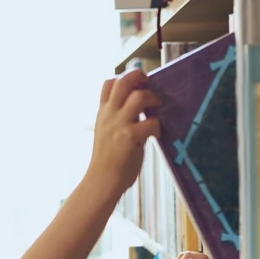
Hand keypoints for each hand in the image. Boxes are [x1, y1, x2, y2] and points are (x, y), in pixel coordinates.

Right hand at [87, 69, 160, 193]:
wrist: (102, 181)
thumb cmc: (108, 160)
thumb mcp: (106, 132)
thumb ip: (119, 117)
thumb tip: (140, 106)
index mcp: (103, 112)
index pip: (109, 83)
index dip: (125, 77)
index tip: (137, 85)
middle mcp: (110, 115)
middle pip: (123, 82)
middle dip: (140, 77)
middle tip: (150, 86)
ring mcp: (119, 125)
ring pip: (139, 96)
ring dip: (153, 99)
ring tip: (157, 109)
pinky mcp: (130, 137)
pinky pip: (151, 122)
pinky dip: (158, 126)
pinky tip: (156, 134)